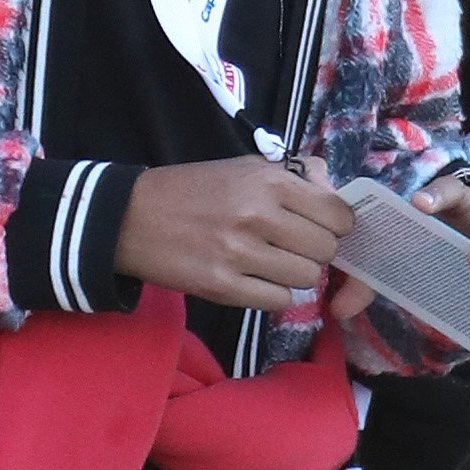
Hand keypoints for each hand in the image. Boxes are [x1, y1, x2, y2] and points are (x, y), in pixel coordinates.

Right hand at [116, 157, 356, 315]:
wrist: (132, 217)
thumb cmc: (195, 190)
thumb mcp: (246, 168)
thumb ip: (297, 177)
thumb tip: (336, 194)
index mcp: (270, 181)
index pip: (338, 214)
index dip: (335, 225)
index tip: (319, 228)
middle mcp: (260, 214)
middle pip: (326, 249)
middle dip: (314, 251)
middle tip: (290, 248)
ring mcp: (241, 253)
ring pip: (306, 278)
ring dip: (293, 274)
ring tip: (269, 263)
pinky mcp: (223, 286)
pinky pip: (278, 301)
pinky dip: (272, 294)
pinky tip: (254, 280)